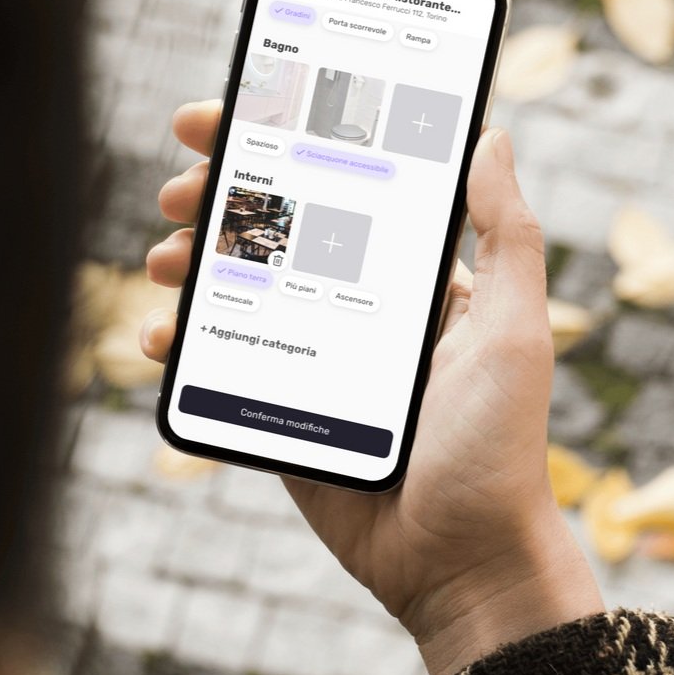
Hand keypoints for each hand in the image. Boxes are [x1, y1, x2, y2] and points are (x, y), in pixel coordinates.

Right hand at [143, 102, 602, 674]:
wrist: (461, 561)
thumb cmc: (499, 444)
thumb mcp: (513, 328)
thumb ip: (503, 235)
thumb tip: (492, 134)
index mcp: (411, 278)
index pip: (340, 187)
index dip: (282, 144)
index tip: (231, 113)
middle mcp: (357, 308)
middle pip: (274, 230)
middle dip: (219, 197)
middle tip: (180, 186)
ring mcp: (314, 359)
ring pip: (236, 290)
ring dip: (190, 262)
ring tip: (166, 257)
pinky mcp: (280, 412)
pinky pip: (219, 364)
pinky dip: (180, 343)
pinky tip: (160, 337)